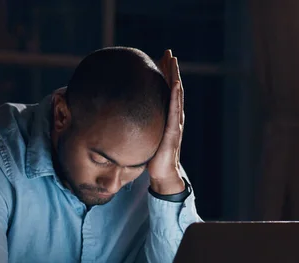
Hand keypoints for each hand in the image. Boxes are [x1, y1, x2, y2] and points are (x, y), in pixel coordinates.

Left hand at [147, 49, 185, 194]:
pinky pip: (175, 109)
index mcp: (167, 117)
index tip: (161, 59)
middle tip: (168, 52)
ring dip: (175, 76)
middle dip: (171, 70)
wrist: (162, 174)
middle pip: (173, 88)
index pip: (166, 91)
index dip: (164, 75)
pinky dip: (176, 95)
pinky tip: (175, 84)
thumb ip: (139, 126)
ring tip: (173, 61)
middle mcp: (174, 116)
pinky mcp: (174, 130)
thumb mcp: (144, 136)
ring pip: (177, 94)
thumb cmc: (152, 157)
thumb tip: (121, 118)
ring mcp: (176, 122)